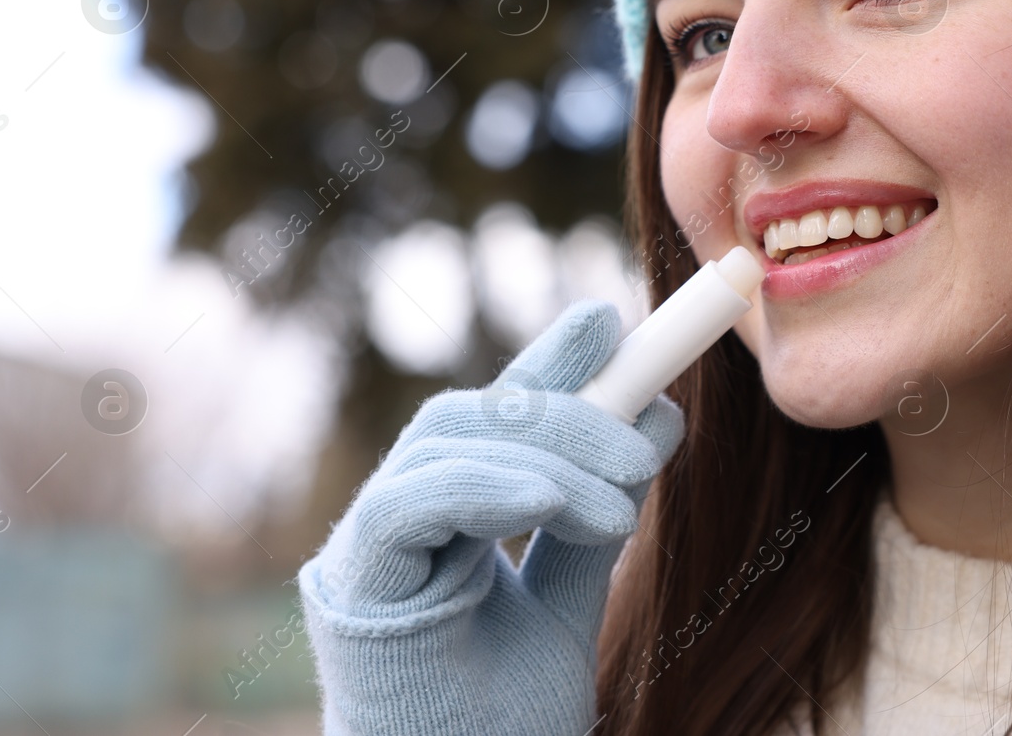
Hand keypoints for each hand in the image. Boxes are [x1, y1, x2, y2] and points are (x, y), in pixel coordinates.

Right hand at [298, 300, 683, 735]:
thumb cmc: (502, 724)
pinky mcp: (352, 586)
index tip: (610, 318)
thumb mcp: (570, 600)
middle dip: (569, 410)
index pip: (500, 417)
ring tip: (623, 508)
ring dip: (547, 457)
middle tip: (649, 435)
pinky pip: (408, 505)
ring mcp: (371, 550)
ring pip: (447, 445)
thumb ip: (596, 517)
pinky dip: (482, 488)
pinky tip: (546, 502)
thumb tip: (660, 417)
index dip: (550, 361)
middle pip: (475, 418)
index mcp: (447, 520)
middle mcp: (402, 521)